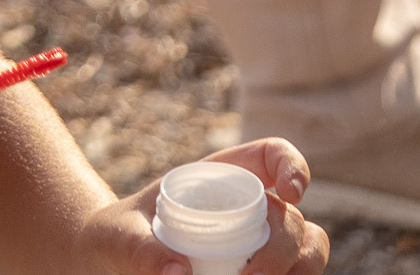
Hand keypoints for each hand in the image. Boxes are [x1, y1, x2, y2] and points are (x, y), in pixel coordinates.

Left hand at [75, 140, 326, 274]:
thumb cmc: (121, 236)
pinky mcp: (256, 272)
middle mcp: (251, 210)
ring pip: (306, 254)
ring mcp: (258, 245)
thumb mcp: (121, 235)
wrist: (113, 262)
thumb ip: (141, 249)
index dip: (293, 167)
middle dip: (285, 250)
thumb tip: (179, 273)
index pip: (274, 156)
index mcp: (224, 177)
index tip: (290, 195)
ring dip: (298, 272)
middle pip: (295, 220)